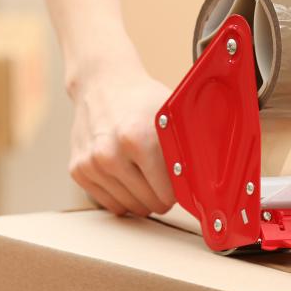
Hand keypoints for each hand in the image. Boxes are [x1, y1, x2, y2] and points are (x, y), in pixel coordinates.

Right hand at [68, 69, 175, 216]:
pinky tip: (126, 173)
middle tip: (162, 174)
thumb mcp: (171, 114)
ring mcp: (91, 164)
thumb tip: (212, 176)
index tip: (179, 180)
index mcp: (137, 139)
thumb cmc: (139, 98)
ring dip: (142, 196)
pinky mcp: (78, 170)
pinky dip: (121, 194)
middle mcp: (110, 154)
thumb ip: (189, 144)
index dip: (178, 189)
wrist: (102, 83)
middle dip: (161, 194)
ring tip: (144, 172)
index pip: (168, 194)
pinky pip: (110, 203)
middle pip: (150, 203)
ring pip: (130, 207)